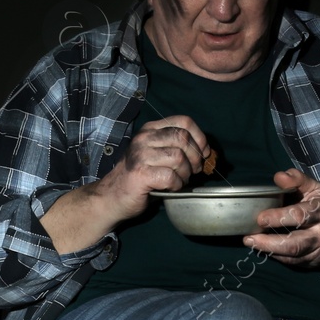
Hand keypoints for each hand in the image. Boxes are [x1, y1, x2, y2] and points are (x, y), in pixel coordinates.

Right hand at [90, 115, 209, 222]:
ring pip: (179, 157)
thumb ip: (178, 148)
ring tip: (179, 180)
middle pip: (183, 138)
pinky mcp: (140, 173)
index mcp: (151, 129)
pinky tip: (170, 188)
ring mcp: (140, 155)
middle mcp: (144, 138)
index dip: (200, 137)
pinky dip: (176, 185)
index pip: (184, 121)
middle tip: (193, 171)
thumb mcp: (159, 155)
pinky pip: (170, 176)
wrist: (113, 197)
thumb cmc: (140, 177)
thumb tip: (207, 152)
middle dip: (195, 157)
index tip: (204, 152)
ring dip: (185, 173)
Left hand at [243, 168, 319, 268]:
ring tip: (251, 243)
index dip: (278, 217)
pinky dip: (276, 256)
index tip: (260, 218)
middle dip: (270, 243)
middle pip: (294, 243)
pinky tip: (263, 248)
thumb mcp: (316, 188)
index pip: (300, 216)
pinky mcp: (314, 262)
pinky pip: (292, 262)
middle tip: (249, 238)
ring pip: (292, 256)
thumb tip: (278, 177)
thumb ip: (297, 180)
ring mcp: (319, 252)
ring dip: (269, 251)